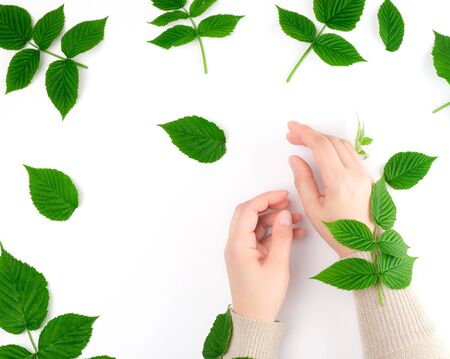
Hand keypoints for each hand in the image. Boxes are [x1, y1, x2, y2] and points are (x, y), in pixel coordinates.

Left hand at [225, 191, 304, 321]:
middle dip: (268, 206)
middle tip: (288, 203)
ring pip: (256, 225)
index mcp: (238, 244)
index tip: (283, 195)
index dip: (265, 198)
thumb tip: (285, 214)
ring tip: (296, 220)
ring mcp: (241, 250)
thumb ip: (282, 237)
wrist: (254, 319)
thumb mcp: (277, 265)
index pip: (248, 210)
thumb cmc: (262, 297)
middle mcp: (235, 244)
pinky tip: (293, 234)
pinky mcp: (248, 256)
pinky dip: (274, 233)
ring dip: (274, 220)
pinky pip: (260, 238)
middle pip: (249, 214)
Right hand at [286, 122, 373, 257]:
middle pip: (332, 141)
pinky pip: (351, 153)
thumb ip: (303, 180)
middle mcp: (355, 173)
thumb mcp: (313, 209)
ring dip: (323, 139)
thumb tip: (296, 159)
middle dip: (311, 134)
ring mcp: (364, 174)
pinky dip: (335, 146)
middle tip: (293, 135)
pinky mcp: (367, 177)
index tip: (291, 128)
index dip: (304, 133)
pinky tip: (324, 151)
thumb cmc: (339, 232)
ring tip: (306, 141)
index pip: (321, 146)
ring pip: (343, 144)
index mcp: (340, 181)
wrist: (366, 246)